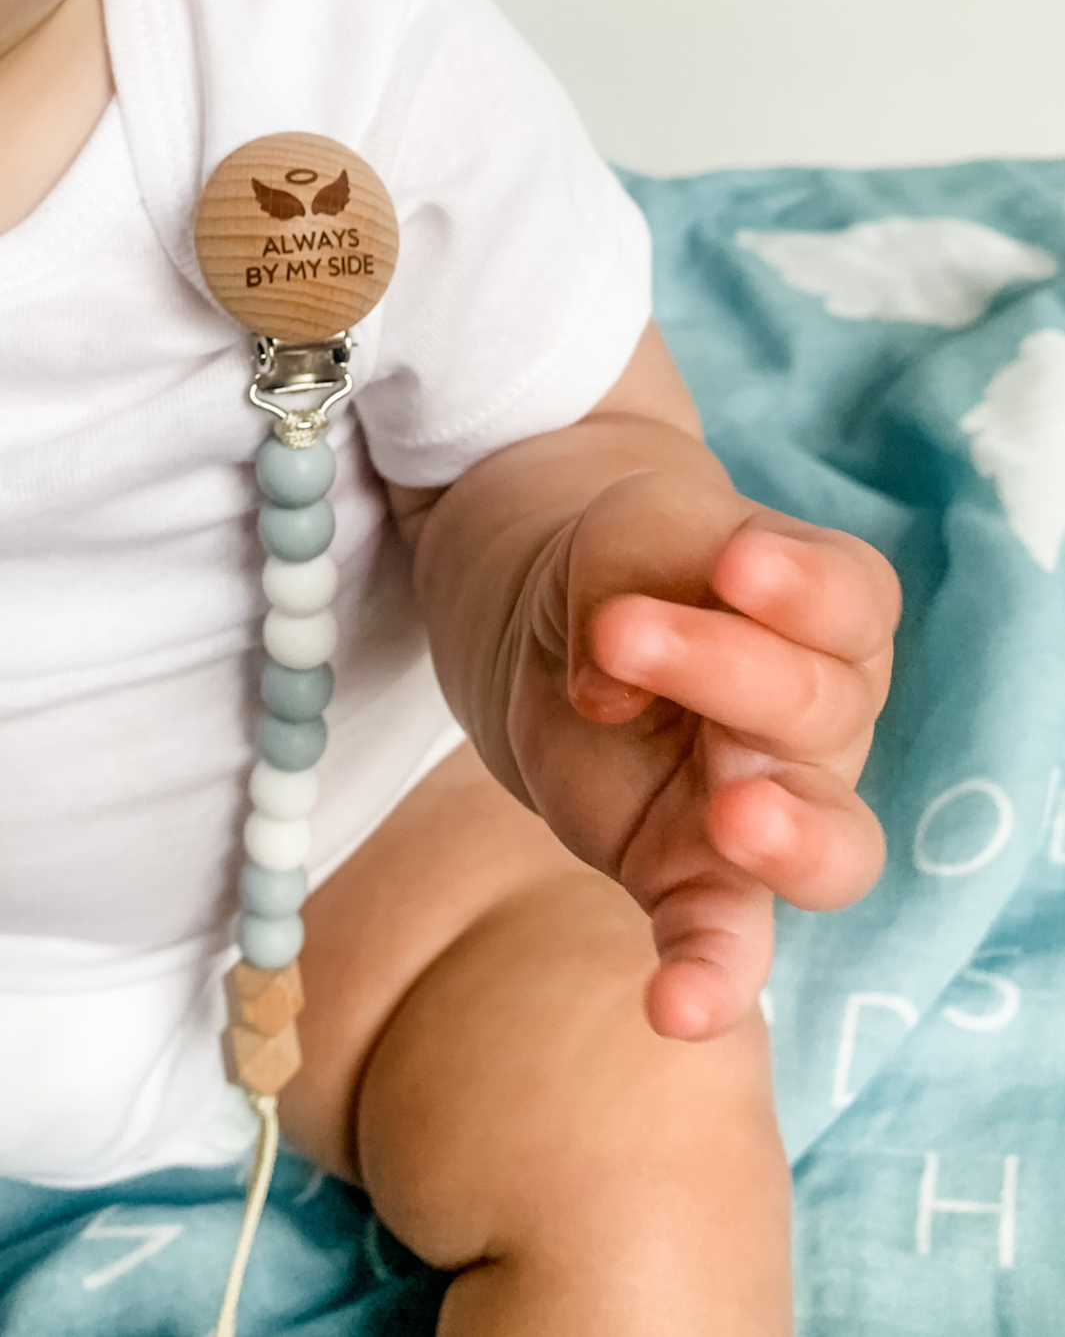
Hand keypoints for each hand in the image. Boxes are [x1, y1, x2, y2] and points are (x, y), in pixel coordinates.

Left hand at [505, 467, 899, 1040]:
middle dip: (722, 667)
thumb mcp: (630, 527)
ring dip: (792, 838)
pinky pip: (728, 940)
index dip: (800, 590)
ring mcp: (774, 808)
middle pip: (817, 707)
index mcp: (833, 613)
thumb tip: (607, 696)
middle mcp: (826, 719)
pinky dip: (713, 978)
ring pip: (830, 844)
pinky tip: (674, 1009)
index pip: (848, 603)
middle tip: (622, 632)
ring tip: (733, 817)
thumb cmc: (633, 569)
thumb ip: (639, 569)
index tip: (733, 564)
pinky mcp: (697, 877)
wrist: (574, 634)